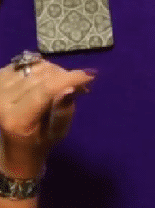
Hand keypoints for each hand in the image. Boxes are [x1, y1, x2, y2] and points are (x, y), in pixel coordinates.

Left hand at [0, 57, 94, 178]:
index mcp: (16, 119)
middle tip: (80, 87)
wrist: (13, 146)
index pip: (45, 90)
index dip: (69, 79)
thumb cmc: (40, 142)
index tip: (90, 75)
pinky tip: (47, 79)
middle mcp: (1, 100)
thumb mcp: (57, 133)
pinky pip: (28, 63)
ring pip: (37, 66)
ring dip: (56, 72)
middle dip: (66, 77)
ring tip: (63, 84)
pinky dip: (43, 68)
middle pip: (43, 76)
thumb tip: (71, 87)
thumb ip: (64, 111)